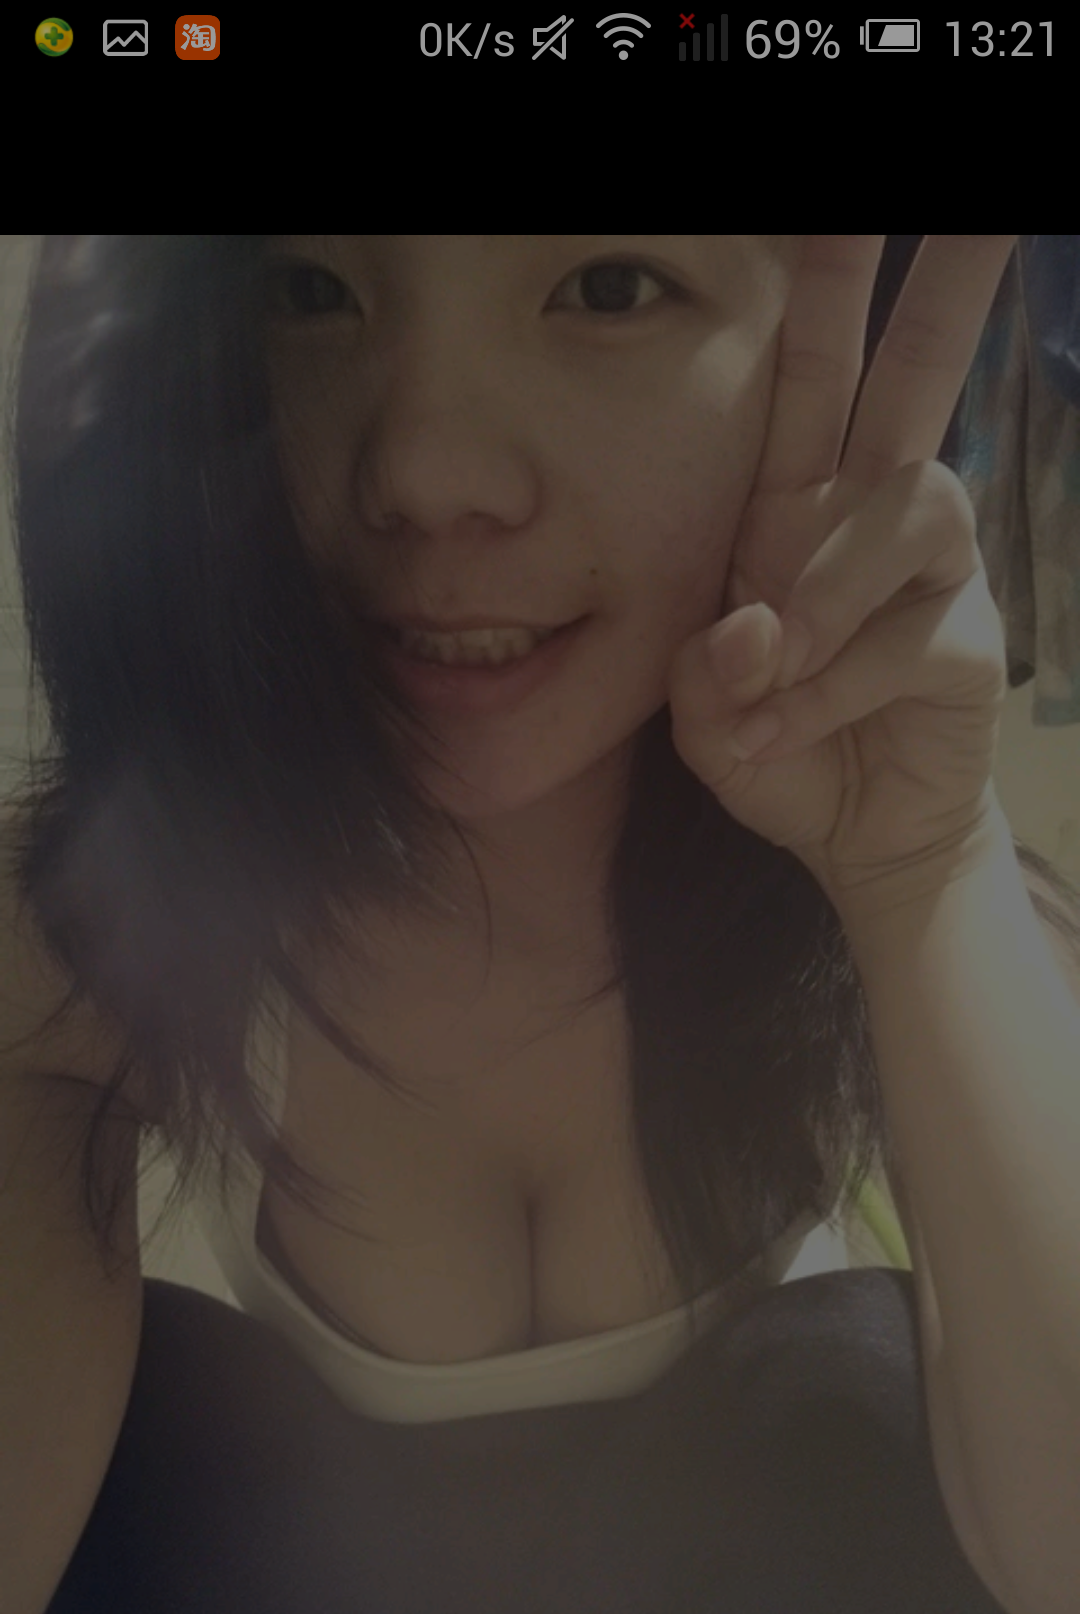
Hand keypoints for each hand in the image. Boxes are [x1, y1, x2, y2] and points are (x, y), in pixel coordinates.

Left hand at [669, 236, 1016, 926]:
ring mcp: (932, 570)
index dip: (832, 278)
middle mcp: (872, 511)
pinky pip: (904, 636)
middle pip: (918, 367)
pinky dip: (829, 687)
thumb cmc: (777, 750)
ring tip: (774, 664)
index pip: (815, 366)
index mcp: (797, 499)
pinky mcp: (967, 638)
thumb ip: (705, 670)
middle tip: (982, 204)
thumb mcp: (704, 714)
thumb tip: (758, 628)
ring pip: (912, 505)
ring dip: (832, 583)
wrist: (853, 838)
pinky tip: (783, 730)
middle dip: (946, 280)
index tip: (837, 204)